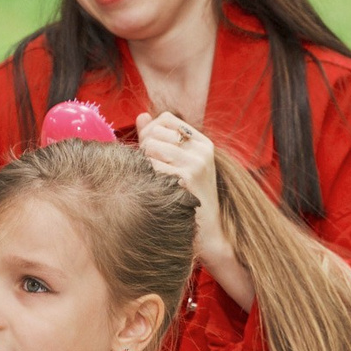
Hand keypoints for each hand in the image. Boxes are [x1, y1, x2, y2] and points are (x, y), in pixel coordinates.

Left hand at [136, 112, 255, 309]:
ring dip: (143, 164)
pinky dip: (146, 177)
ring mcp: (196, 163)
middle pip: (155, 132)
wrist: (208, 234)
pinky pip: (151, 165)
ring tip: (152, 180)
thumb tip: (142, 116)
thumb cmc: (188, 199)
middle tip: (149, 170)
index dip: (151, 131)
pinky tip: (154, 190)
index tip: (150, 151)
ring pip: (150, 147)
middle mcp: (201, 150)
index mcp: (203, 143)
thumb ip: (159, 139)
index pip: (166, 119)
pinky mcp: (186, 178)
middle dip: (144, 148)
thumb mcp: (180, 165)